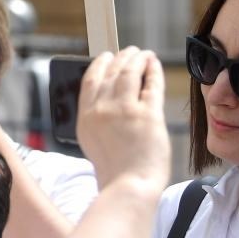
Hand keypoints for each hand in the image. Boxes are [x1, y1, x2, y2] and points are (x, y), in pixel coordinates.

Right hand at [76, 48, 169, 191]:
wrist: (128, 185)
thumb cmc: (114, 168)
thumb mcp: (91, 140)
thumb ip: (95, 117)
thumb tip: (105, 98)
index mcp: (85, 116)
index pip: (89, 80)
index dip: (99, 64)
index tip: (106, 57)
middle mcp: (102, 109)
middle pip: (111, 73)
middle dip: (121, 57)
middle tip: (129, 52)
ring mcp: (125, 111)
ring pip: (130, 73)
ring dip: (137, 59)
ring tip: (143, 54)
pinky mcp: (148, 115)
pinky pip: (151, 85)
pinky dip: (153, 71)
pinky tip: (154, 64)